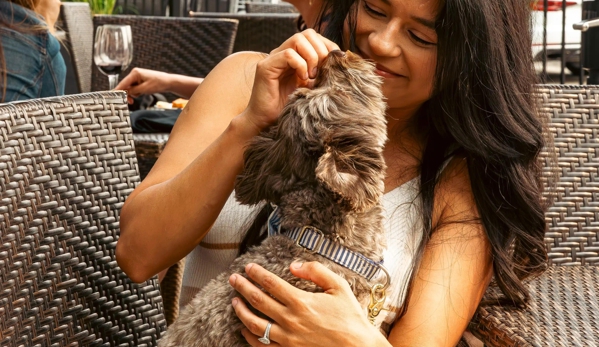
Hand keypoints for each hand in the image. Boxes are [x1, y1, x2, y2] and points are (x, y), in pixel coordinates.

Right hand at [115, 68, 171, 102]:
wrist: (169, 83)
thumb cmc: (159, 84)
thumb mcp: (144, 89)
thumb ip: (133, 91)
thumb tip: (124, 92)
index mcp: (135, 73)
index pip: (123, 83)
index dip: (117, 90)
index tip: (110, 96)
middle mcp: (135, 73)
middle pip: (126, 86)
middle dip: (128, 94)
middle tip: (130, 102)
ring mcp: (138, 77)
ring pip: (130, 88)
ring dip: (134, 94)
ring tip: (141, 94)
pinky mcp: (141, 80)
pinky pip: (135, 88)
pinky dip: (137, 92)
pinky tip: (143, 93)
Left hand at [228, 262, 388, 346]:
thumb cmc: (350, 317)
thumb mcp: (339, 286)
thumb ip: (316, 271)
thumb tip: (294, 265)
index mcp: (301, 301)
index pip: (271, 283)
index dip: (257, 273)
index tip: (248, 267)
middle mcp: (291, 320)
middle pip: (258, 300)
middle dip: (242, 287)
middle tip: (234, 279)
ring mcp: (287, 339)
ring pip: (254, 324)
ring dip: (241, 310)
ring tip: (234, 301)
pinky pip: (261, 345)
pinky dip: (249, 336)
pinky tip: (244, 328)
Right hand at [241, 29, 339, 131]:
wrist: (265, 123)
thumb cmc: (288, 108)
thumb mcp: (311, 88)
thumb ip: (320, 73)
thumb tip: (339, 62)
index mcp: (295, 56)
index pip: (314, 37)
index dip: (328, 46)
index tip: (334, 64)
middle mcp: (282, 54)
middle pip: (307, 34)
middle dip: (321, 50)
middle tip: (322, 71)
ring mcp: (273, 58)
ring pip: (297, 40)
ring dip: (311, 57)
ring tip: (312, 76)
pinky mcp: (265, 67)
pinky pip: (287, 55)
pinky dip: (300, 65)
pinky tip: (302, 80)